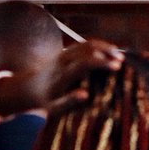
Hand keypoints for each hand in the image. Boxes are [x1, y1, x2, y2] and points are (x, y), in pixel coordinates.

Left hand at [0, 39, 123, 116]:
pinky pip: (84, 44)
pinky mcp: (65, 51)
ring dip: (104, 46)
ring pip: (87, 43)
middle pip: (88, 48)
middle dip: (107, 51)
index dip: (102, 62)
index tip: (117, 67)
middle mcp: (63, 60)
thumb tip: (85, 95)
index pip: (85, 62)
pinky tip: (108, 51)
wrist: (26, 87)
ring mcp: (64, 53)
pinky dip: (98, 45)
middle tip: (122, 60)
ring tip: (118, 54)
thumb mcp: (53, 106)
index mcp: (62, 74)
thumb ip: (69, 101)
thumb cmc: (43, 100)